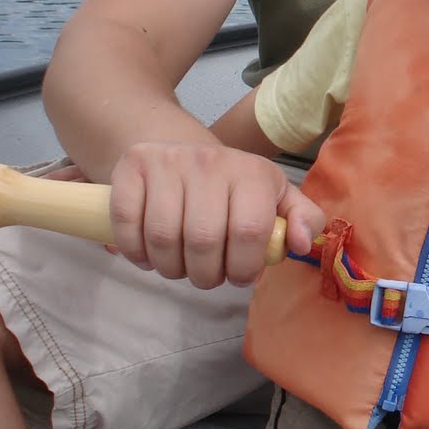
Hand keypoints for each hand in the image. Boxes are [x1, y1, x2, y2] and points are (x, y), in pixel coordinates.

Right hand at [107, 141, 325, 288]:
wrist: (184, 151)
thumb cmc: (235, 187)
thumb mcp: (278, 197)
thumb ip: (302, 220)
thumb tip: (298, 244)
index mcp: (252, 172)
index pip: (249, 231)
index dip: (243, 266)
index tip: (238, 276)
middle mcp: (210, 161)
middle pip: (203, 240)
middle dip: (205, 275)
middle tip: (207, 276)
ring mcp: (167, 161)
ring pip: (162, 236)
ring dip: (170, 268)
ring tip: (180, 267)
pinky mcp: (132, 166)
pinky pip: (126, 222)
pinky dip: (135, 252)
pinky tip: (149, 256)